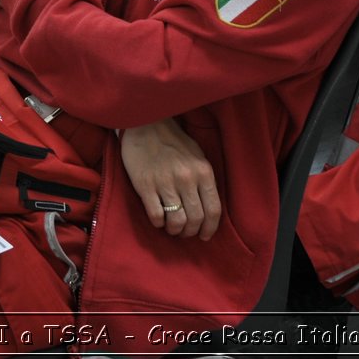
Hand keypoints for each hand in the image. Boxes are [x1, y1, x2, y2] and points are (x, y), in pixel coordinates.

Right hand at [120, 117, 220, 239]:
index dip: (210, 228)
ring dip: (175, 229)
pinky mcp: (145, 185)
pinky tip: (158, 219)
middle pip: (195, 219)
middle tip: (184, 232)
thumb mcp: (197, 156)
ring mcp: (165, 182)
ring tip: (171, 227)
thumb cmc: (173, 142)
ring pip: (176, 221)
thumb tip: (207, 209)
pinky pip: (156, 215)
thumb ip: (204, 181)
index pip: (213, 210)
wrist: (145, 123)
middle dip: (190, 231)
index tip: (204, 235)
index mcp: (203, 172)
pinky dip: (158, 223)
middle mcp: (186, 179)